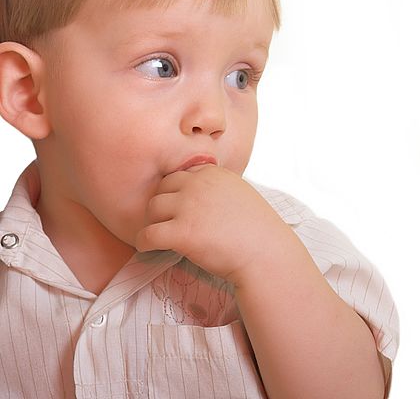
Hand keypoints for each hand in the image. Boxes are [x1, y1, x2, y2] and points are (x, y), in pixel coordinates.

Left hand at [134, 165, 291, 284]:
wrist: (266, 254)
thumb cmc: (258, 230)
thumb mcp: (240, 193)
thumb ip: (216, 188)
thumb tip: (194, 194)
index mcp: (213, 173)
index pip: (180, 175)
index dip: (177, 192)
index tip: (179, 208)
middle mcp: (198, 184)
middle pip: (162, 188)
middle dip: (163, 205)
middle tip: (167, 222)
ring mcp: (188, 207)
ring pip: (152, 209)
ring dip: (153, 222)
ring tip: (160, 236)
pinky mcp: (181, 232)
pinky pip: (147, 234)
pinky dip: (144, 242)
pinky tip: (151, 249)